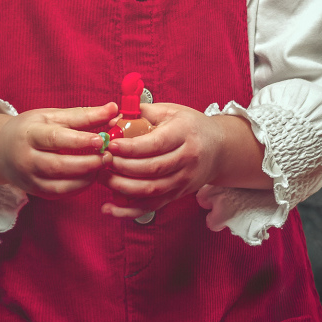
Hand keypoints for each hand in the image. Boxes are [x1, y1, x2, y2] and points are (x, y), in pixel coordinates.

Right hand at [0, 102, 118, 197]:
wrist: (0, 150)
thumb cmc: (31, 128)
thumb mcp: (51, 115)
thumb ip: (83, 115)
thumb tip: (113, 109)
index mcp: (30, 133)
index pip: (55, 138)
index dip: (79, 140)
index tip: (101, 140)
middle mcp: (26, 158)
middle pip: (57, 165)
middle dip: (86, 162)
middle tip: (108, 156)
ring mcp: (29, 178)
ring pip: (59, 185)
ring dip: (85, 177)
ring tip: (102, 166)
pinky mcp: (35, 192)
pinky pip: (60, 194)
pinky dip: (78, 187)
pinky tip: (91, 176)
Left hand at [99, 100, 226, 218]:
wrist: (219, 148)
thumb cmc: (190, 126)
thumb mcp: (170, 111)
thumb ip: (142, 113)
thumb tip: (113, 121)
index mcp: (184, 134)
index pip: (156, 144)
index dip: (131, 147)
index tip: (111, 145)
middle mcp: (187, 159)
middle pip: (152, 169)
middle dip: (123, 167)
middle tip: (102, 160)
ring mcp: (184, 180)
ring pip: (151, 190)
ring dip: (123, 187)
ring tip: (102, 179)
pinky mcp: (178, 195)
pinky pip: (152, 206)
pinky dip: (129, 210)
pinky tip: (110, 208)